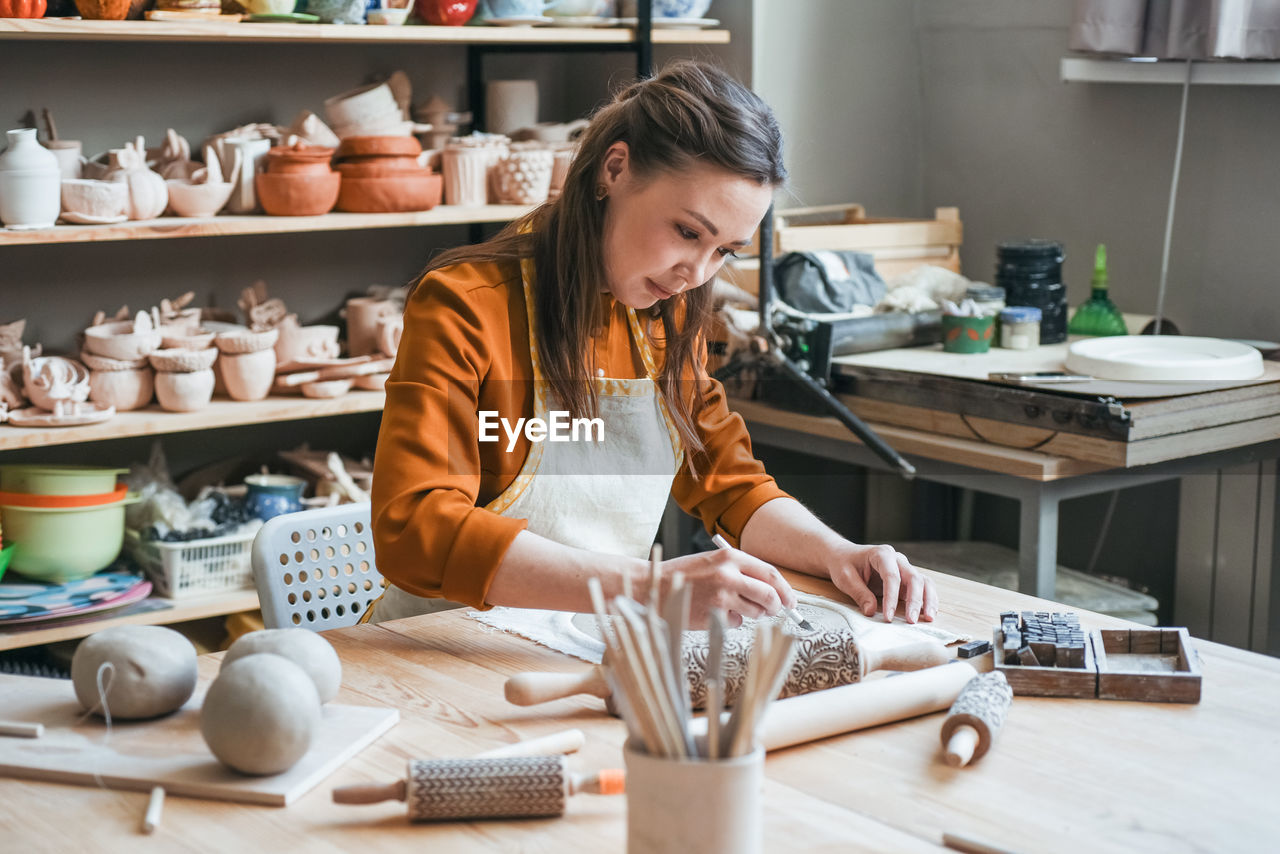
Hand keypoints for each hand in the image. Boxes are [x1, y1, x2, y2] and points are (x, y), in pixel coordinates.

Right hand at [660, 548, 797, 628]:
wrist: (654, 586)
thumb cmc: (685, 575)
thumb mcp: (713, 562)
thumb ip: (740, 571)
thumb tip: (772, 588)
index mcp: (730, 557)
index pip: (770, 572)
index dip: (784, 589)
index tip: (790, 600)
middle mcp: (728, 574)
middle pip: (769, 594)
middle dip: (776, 606)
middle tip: (774, 611)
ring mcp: (722, 595)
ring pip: (756, 611)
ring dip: (752, 614)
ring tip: (734, 608)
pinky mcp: (714, 614)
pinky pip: (736, 622)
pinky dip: (731, 621)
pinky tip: (714, 612)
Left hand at [827, 543, 936, 623]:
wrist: (844, 556)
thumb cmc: (844, 564)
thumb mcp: (845, 578)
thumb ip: (859, 593)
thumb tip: (871, 611)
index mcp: (881, 554)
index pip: (892, 576)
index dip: (892, 597)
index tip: (888, 617)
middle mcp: (897, 559)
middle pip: (913, 578)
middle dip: (914, 600)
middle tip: (911, 621)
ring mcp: (904, 568)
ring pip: (923, 581)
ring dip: (928, 599)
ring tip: (928, 617)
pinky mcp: (906, 579)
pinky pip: (922, 587)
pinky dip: (927, 599)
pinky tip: (928, 613)